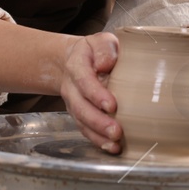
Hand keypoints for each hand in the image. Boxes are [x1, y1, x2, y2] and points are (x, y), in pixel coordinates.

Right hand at [58, 32, 123, 153]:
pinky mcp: (80, 115)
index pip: (84, 81)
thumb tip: (106, 64)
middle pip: (81, 107)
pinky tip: (112, 148)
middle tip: (117, 131)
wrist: (73, 60)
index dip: (96, 94)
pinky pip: (85, 130)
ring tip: (115, 143)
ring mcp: (74, 104)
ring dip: (98, 135)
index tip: (112, 105)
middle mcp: (72, 88)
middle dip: (98, 121)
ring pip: (82, 122)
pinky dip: (98, 141)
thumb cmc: (94, 51)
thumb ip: (105, 48)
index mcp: (77, 65)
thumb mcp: (100, 41)